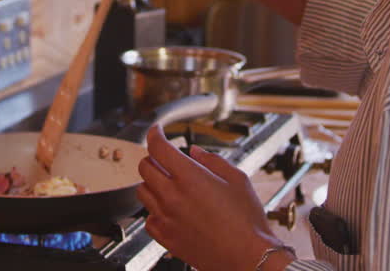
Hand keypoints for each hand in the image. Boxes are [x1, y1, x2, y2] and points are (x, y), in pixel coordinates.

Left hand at [137, 125, 289, 270]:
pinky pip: (148, 218)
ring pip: (142, 191)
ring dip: (151, 182)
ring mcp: (166, 218)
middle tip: (166, 159)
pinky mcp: (165, 238)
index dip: (154, 133)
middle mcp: (172, 196)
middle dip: (153, 157)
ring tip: (168, 184)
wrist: (247, 257)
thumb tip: (195, 152)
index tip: (156, 131)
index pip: (157, 147)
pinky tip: (169, 209)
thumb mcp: (237, 179)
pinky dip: (154, 209)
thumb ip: (212, 161)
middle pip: (144, 167)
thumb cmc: (246, 221)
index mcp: (189, 177)